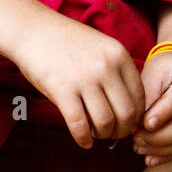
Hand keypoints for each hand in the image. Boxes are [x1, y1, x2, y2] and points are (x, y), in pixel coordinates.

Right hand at [12, 11, 145, 149]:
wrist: (32, 30)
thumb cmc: (66, 41)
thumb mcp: (100, 48)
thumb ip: (115, 72)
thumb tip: (126, 109)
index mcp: (119, 55)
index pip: (140, 95)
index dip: (137, 116)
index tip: (128, 123)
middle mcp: (106, 67)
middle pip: (127, 113)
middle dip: (123, 130)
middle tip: (115, 135)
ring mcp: (84, 79)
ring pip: (105, 122)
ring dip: (104, 135)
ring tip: (98, 136)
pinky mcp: (62, 90)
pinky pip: (80, 125)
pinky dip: (84, 139)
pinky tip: (84, 141)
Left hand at [133, 51, 171, 165]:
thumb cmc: (162, 72)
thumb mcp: (152, 76)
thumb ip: (147, 98)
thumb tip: (138, 127)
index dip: (161, 114)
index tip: (143, 125)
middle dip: (159, 137)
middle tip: (136, 140)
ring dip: (162, 150)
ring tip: (139, 148)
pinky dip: (169, 155)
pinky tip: (151, 159)